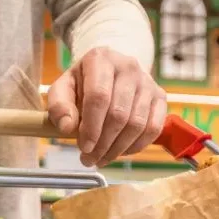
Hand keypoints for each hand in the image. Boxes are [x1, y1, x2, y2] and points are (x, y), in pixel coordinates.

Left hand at [47, 47, 166, 166]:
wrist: (109, 73)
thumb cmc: (82, 84)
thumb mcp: (62, 89)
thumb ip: (59, 106)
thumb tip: (67, 127)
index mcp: (100, 59)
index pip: (99, 97)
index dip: (91, 127)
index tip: (84, 148)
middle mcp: (128, 66)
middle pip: (119, 114)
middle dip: (103, 143)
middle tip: (89, 159)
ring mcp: (147, 81)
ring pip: (137, 124)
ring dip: (118, 149)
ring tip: (101, 158)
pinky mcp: (160, 96)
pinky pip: (153, 128)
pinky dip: (137, 146)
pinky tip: (120, 151)